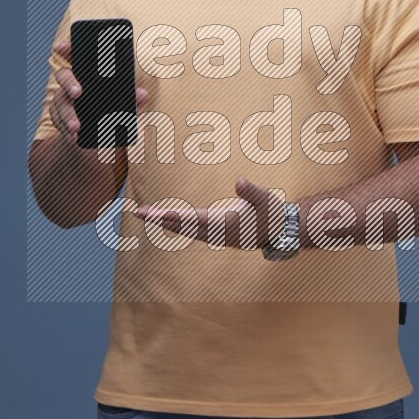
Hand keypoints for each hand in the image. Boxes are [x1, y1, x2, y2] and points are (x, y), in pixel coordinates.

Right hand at [49, 39, 148, 145]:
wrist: (98, 131)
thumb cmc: (111, 107)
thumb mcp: (123, 101)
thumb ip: (132, 97)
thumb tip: (142, 94)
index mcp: (85, 73)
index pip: (75, 56)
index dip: (67, 49)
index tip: (63, 47)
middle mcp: (71, 83)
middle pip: (63, 76)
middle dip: (69, 83)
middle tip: (78, 93)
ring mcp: (63, 99)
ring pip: (59, 103)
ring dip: (67, 115)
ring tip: (77, 127)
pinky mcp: (60, 116)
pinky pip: (58, 121)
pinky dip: (65, 130)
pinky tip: (73, 138)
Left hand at [135, 178, 286, 249]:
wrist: (280, 231)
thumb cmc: (273, 212)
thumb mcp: (266, 198)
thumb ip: (252, 191)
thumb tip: (239, 182)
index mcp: (227, 225)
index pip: (195, 220)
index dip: (176, 217)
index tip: (159, 214)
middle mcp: (218, 233)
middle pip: (183, 227)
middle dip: (160, 219)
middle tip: (138, 212)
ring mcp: (216, 236)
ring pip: (185, 230)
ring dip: (164, 222)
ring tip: (145, 214)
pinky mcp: (217, 234)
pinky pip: (190, 231)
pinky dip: (176, 225)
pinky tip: (165, 219)